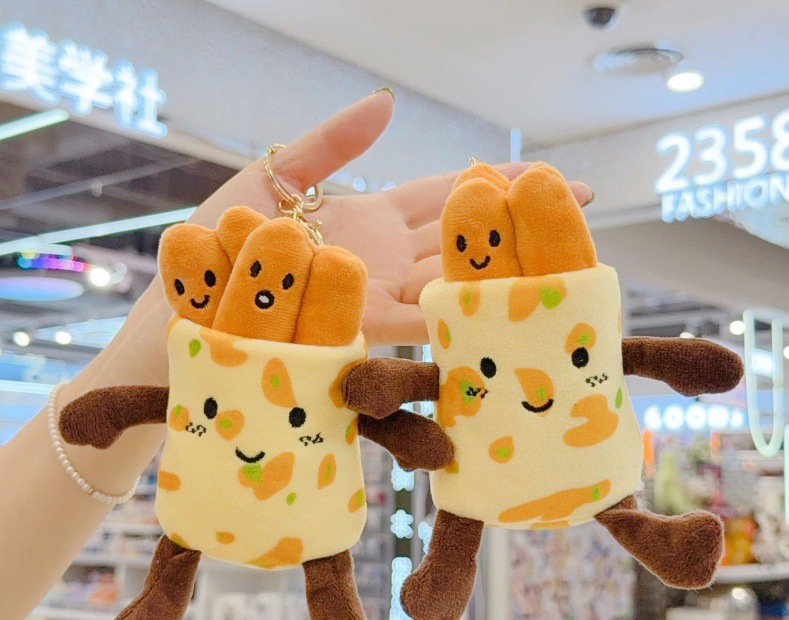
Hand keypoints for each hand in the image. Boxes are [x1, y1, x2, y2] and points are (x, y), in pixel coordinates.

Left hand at [106, 90, 591, 384]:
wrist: (187, 296)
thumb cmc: (224, 239)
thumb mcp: (274, 176)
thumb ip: (331, 143)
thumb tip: (388, 104)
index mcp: (369, 219)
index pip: (444, 196)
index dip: (491, 182)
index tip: (541, 170)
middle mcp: (381, 258)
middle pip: (460, 235)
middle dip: (514, 219)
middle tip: (577, 202)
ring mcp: (370, 293)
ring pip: (446, 275)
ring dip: (495, 264)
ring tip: (552, 249)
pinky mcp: (351, 323)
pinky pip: (406, 318)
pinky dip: (445, 309)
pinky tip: (487, 299)